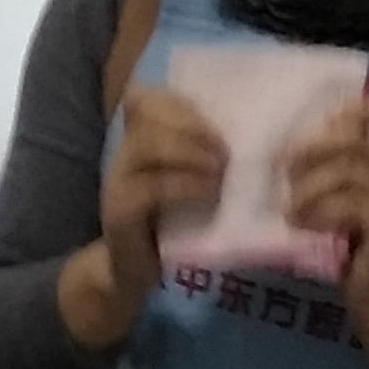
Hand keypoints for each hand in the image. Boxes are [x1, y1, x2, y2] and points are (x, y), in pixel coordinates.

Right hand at [56, 84, 227, 353]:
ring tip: (220, 173)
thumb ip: (202, 153)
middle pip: (147, 113)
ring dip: (192, 153)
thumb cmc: (170, 223)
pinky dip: (185, 185)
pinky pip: (150, 187)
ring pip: (148, 145)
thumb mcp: (186, 180)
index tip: (216, 124)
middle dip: (194, 126)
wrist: (131, 271)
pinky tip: (209, 195)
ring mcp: (117, 181)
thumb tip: (251, 132)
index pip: (144, 97)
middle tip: (227, 154)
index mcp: (138, 140)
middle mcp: (122, 153)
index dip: (180, 102)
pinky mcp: (119, 212)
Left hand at [280, 94, 368, 313]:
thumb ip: (329, 169)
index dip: (361, 107)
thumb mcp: (337, 199)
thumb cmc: (347, 243)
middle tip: (284, 168)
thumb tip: (289, 145)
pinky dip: (317, 212)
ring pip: (347, 171)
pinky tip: (303, 226)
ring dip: (307, 188)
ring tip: (289, 210)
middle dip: (312, 148)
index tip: (327, 119)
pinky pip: (348, 204)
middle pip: (355, 140)